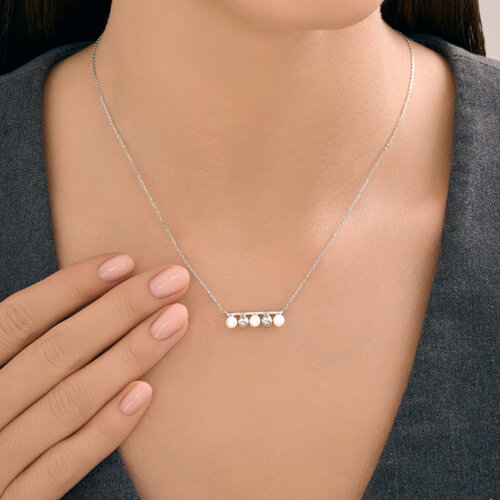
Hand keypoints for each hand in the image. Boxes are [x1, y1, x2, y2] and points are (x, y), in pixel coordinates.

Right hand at [0, 253, 189, 498]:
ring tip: (175, 321)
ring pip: (67, 402)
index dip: (70, 287)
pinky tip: (145, 393)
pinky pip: (62, 468)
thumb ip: (22, 351)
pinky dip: (104, 429)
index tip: (124, 262)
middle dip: (120, 309)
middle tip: (172, 280)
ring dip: (128, 356)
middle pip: (54, 352)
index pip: (17, 319)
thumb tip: (86, 298)